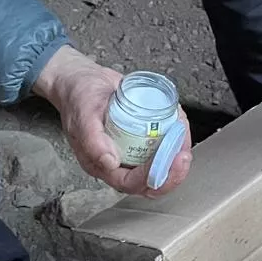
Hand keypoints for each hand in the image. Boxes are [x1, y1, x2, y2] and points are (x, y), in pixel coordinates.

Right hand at [32, 46, 192, 196]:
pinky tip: (179, 125)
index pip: (130, 182)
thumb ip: (93, 140)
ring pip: (160, 164)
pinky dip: (176, 137)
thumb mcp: (82, 115)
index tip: (166, 162)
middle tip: (183, 157)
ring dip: (176, 156)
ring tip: (184, 140)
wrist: (82, 78)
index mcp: (102, 164)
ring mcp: (132, 147)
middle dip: (171, 174)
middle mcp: (119, 160)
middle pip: (150, 181)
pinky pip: (163, 143)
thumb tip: (111, 162)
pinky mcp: (142, 133)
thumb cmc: (77, 98)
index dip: (151, 177)